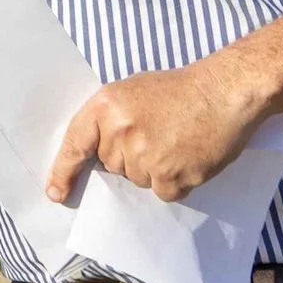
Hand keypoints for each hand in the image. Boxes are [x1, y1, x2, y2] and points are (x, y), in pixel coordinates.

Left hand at [45, 63, 264, 203]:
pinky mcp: (172, 176)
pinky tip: (188, 156)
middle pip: (111, 165)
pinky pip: (162, 192)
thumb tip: (95, 154)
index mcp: (105, 106)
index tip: (56, 193)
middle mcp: (120, 133)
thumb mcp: (132, 92)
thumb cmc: (180, 90)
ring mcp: (146, 157)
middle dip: (129, 155)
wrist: (226, 91)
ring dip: (154, 169)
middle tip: (157, 132)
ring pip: (137, 180)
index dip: (63, 172)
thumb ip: (109, 120)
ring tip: (176, 140)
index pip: (75, 145)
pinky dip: (175, 181)